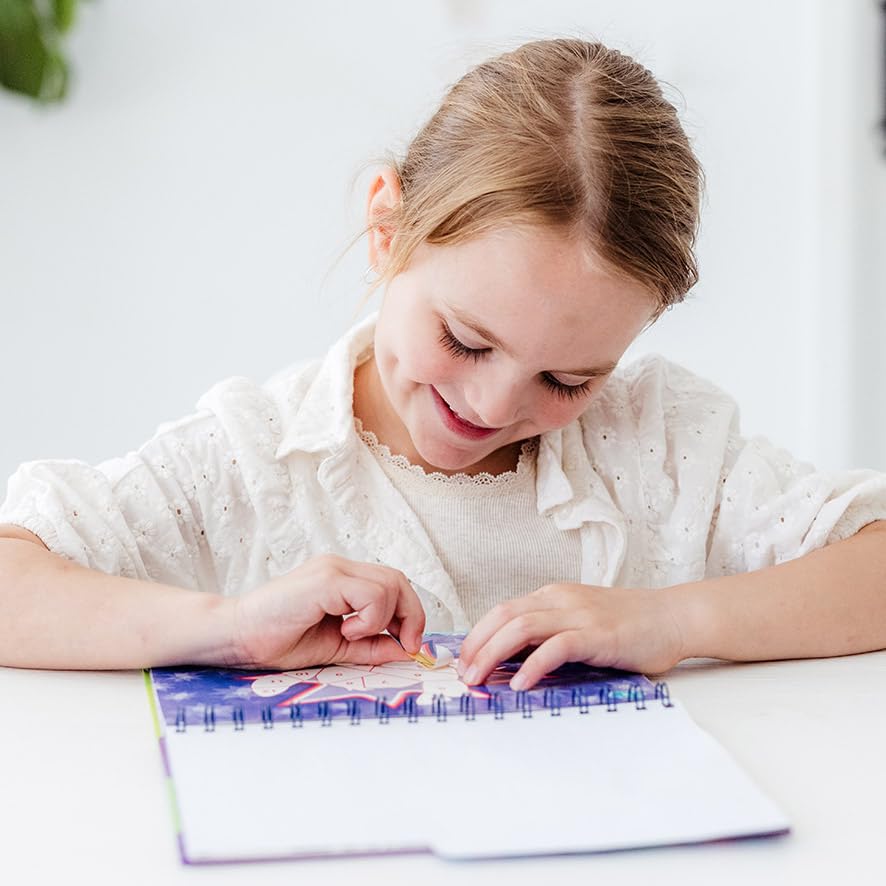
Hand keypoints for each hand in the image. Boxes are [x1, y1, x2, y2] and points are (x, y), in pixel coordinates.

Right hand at [226, 555, 425, 669]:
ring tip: (351, 635)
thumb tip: (405, 649)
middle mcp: (339, 567)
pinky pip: (370, 594)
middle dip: (411, 615)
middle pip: (398, 579)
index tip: (408, 644)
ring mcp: (332, 569)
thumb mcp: (336, 647)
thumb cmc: (276, 640)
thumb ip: (370, 646)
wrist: (234, 636)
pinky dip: (369, 618)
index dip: (410, 613)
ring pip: (389, 584)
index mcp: (342, 579)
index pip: (393, 583)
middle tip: (405, 644)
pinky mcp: (325, 579)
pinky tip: (344, 631)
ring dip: (382, 619)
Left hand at [457, 583, 685, 689]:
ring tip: (479, 679)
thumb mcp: (580, 622)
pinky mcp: (598, 635)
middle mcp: (561, 600)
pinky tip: (519, 684)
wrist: (674, 617)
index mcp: (553, 595)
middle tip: (462, 674)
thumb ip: (550, 634)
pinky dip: (533, 665)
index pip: (502, 610)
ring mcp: (579, 615)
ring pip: (522, 627)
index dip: (477, 635)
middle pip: (504, 616)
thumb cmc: (628, 625)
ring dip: (493, 654)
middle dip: (476, 645)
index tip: (462, 660)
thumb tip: (511, 661)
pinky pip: (556, 647)